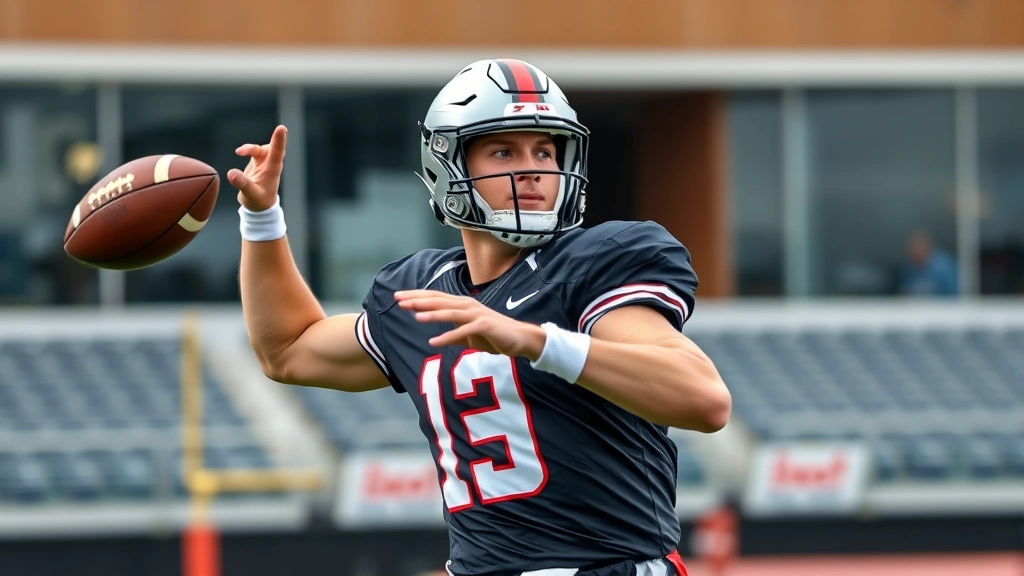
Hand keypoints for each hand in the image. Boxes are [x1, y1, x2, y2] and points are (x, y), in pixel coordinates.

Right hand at [228, 125, 287, 211]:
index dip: (280, 140)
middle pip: (274, 147)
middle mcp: (271, 164)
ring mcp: (265, 162)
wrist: (259, 206)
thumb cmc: (258, 201)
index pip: (278, 153)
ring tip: (239, 152)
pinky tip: (239, 152)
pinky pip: (253, 151)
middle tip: (282, 129)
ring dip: (250, 148)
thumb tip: (231, 173)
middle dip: (277, 138)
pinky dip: (246, 150)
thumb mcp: (250, 194)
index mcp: (273, 170)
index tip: (282, 128)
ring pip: (260, 148)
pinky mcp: (258, 162)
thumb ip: (241, 183)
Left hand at [395, 290, 546, 359]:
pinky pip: (463, 331)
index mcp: (463, 305)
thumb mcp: (470, 335)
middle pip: (439, 300)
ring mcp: (477, 314)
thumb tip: (437, 338)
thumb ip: (454, 334)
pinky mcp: (485, 326)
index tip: (399, 296)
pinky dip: (448, 336)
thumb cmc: (495, 336)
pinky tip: (434, 342)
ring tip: (414, 315)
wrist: (520, 339)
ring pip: (450, 312)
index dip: (417, 296)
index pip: (436, 297)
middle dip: (418, 300)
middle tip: (398, 300)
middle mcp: (468, 306)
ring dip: (432, 314)